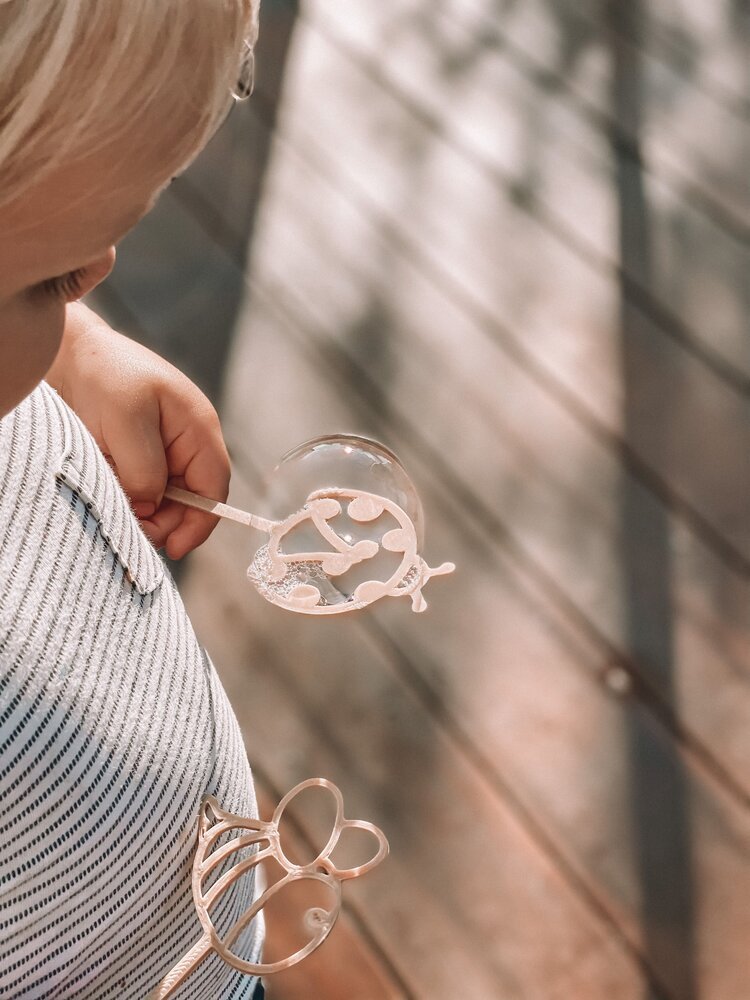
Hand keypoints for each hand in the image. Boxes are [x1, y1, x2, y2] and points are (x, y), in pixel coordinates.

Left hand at [46, 302, 229, 558]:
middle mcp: (188, 444)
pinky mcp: (142, 455)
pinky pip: (143, 488)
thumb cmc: (107, 376)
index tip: (172, 548)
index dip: (199, 523)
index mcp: (199, 430)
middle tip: (133, 531)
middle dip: (164, 521)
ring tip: (115, 501)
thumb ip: (144, 471)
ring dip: (142, 509)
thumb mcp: (127, 424)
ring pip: (164, 498)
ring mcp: (166, 449)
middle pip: (190, 500)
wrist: (72, 353)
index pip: (213, 489)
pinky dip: (128, 497)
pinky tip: (110, 489)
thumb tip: (149, 509)